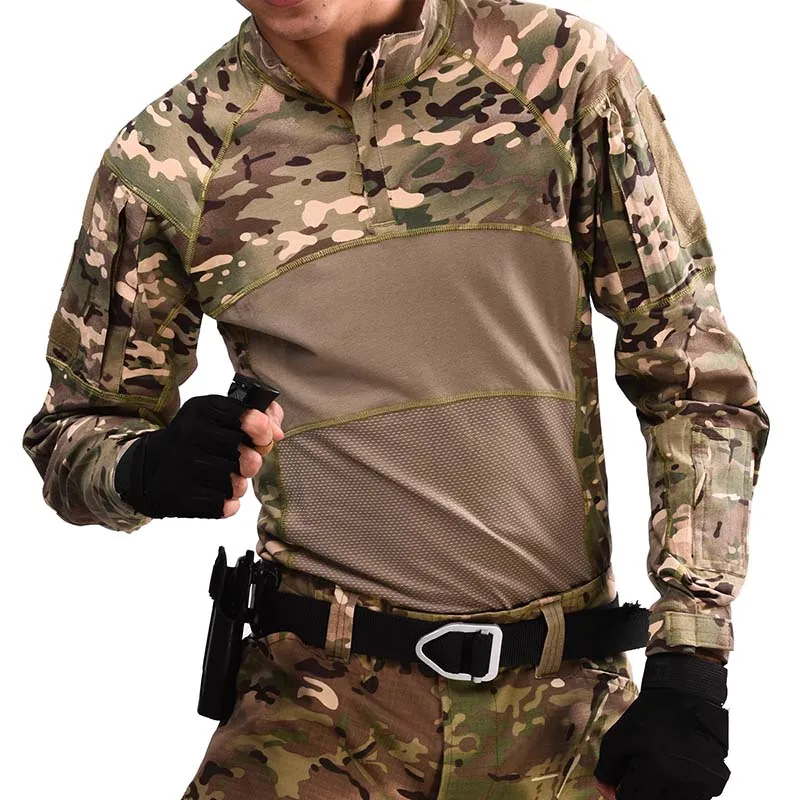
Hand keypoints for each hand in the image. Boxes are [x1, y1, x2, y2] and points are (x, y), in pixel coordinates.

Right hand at [113, 394, 283, 518]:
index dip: (263, 430)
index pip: (247, 417)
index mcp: (201, 409)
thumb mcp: (219, 416)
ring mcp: (180, 467)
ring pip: (235, 483)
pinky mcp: (178, 497)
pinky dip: (227, 504)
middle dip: (252, 461)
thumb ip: (257, 415)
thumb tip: (278, 433)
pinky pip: (222, 507)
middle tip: (244, 462)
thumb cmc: (196, 439)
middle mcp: (188, 434)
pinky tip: (215, 493)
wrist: (150, 467)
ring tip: (227, 479)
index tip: (262, 438)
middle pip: (244, 454)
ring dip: (239, 485)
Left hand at [593, 654, 729, 799]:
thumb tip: (607, 795)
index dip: (623, 790)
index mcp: (652, 766)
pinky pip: (696, 799)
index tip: (625, 781)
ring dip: (664, 794)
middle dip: (642, 793)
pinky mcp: (716, 782)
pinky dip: (685, 792)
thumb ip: (607, 769)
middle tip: (643, 774)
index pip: (629, 799)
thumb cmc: (648, 717)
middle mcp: (679, 779)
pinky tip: (679, 772)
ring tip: (661, 771)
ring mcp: (700, 783)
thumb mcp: (618, 736)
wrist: (687, 696)